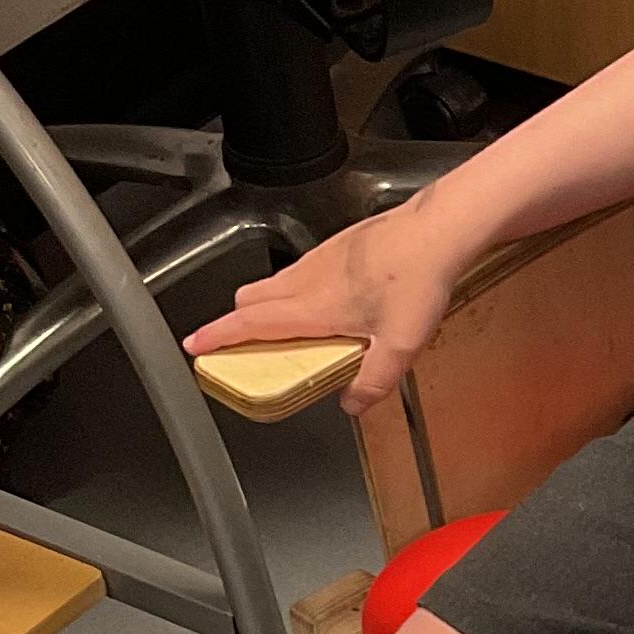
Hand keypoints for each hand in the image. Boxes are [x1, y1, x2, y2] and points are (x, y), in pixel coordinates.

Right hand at [184, 201, 463, 413]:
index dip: (218, 337)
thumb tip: (354, 403)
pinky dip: (297, 290)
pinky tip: (331, 305)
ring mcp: (321, 258)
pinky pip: (302, 271)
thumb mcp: (400, 346)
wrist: (438, 230)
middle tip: (241, 345)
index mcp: (313, 306)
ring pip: (275, 282)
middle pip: (251, 299)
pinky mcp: (339, 246)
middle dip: (237, 322)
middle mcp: (308, 278)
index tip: (196, 345)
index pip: (249, 323)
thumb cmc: (417, 279)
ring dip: (269, 306)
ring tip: (291, 333)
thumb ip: (374, 382)